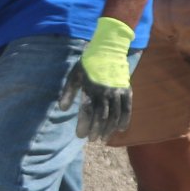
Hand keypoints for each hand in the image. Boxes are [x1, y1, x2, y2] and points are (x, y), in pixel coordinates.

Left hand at [59, 15, 134, 141]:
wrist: (108, 50)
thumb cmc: (87, 64)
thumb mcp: (74, 75)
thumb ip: (68, 92)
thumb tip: (61, 109)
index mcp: (91, 89)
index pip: (87, 111)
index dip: (84, 124)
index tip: (79, 135)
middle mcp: (105, 92)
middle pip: (101, 116)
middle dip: (96, 130)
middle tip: (92, 140)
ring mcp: (117, 92)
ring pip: (115, 115)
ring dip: (109, 128)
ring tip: (104, 138)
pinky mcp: (127, 90)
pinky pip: (127, 108)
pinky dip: (125, 119)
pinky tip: (120, 129)